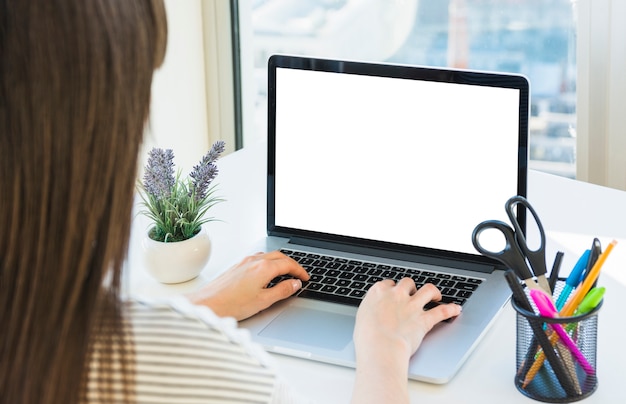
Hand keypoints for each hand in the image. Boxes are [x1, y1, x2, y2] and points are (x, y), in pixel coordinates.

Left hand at [186, 251, 309, 320]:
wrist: (206, 305)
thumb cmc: (231, 305)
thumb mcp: (263, 301)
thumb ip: (282, 291)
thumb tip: (294, 284)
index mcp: (263, 268)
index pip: (288, 264)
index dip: (300, 271)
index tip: (306, 278)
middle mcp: (253, 261)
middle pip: (279, 256)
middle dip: (292, 264)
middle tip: (299, 274)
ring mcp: (244, 262)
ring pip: (268, 256)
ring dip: (280, 262)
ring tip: (285, 273)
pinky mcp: (236, 266)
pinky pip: (258, 259)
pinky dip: (268, 263)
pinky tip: (267, 274)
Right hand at [351, 279, 460, 402]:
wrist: (380, 347)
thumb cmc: (366, 337)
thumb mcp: (361, 319)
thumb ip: (370, 312)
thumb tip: (372, 316)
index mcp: (378, 293)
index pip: (387, 284)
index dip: (392, 288)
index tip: (393, 292)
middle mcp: (396, 295)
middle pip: (407, 282)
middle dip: (411, 287)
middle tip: (413, 293)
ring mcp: (412, 306)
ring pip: (428, 290)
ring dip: (433, 291)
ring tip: (436, 295)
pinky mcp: (424, 319)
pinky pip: (442, 311)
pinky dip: (451, 310)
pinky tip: (456, 309)